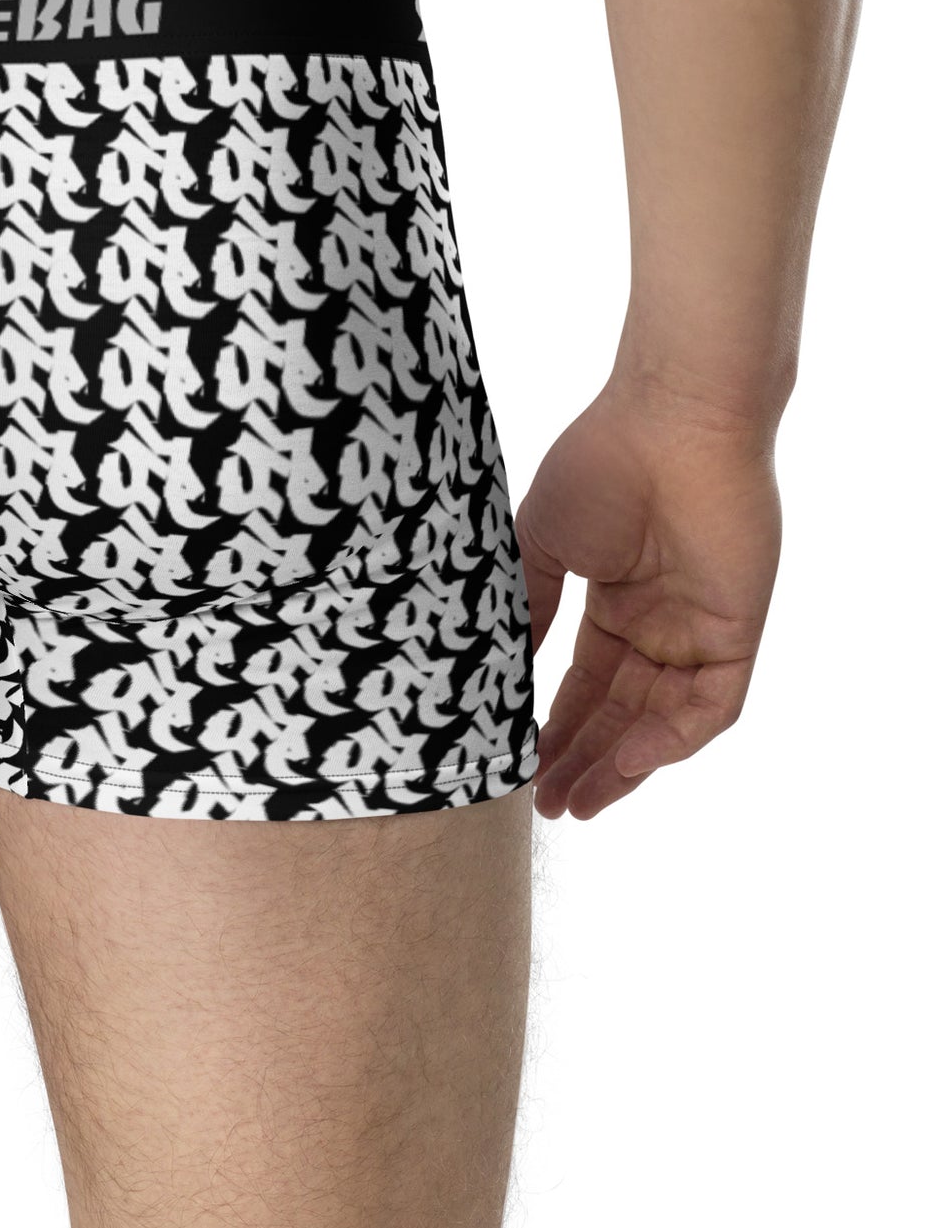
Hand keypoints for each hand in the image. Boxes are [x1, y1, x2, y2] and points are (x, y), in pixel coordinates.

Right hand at [514, 384, 780, 819]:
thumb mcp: (539, 545)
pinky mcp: (736, 631)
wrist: (668, 423)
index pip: (585, 685)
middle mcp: (658, 624)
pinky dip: (670, 739)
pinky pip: (709, 705)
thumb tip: (490, 670)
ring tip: (576, 801)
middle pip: (620, 714)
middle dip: (583, 761)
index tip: (518, 766)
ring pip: (662, 722)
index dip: (554, 728)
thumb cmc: (600, 466)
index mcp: (615, 604)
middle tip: (544, 804)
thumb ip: (524, 608)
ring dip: (621, 765)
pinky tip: (627, 760)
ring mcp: (698, 630)